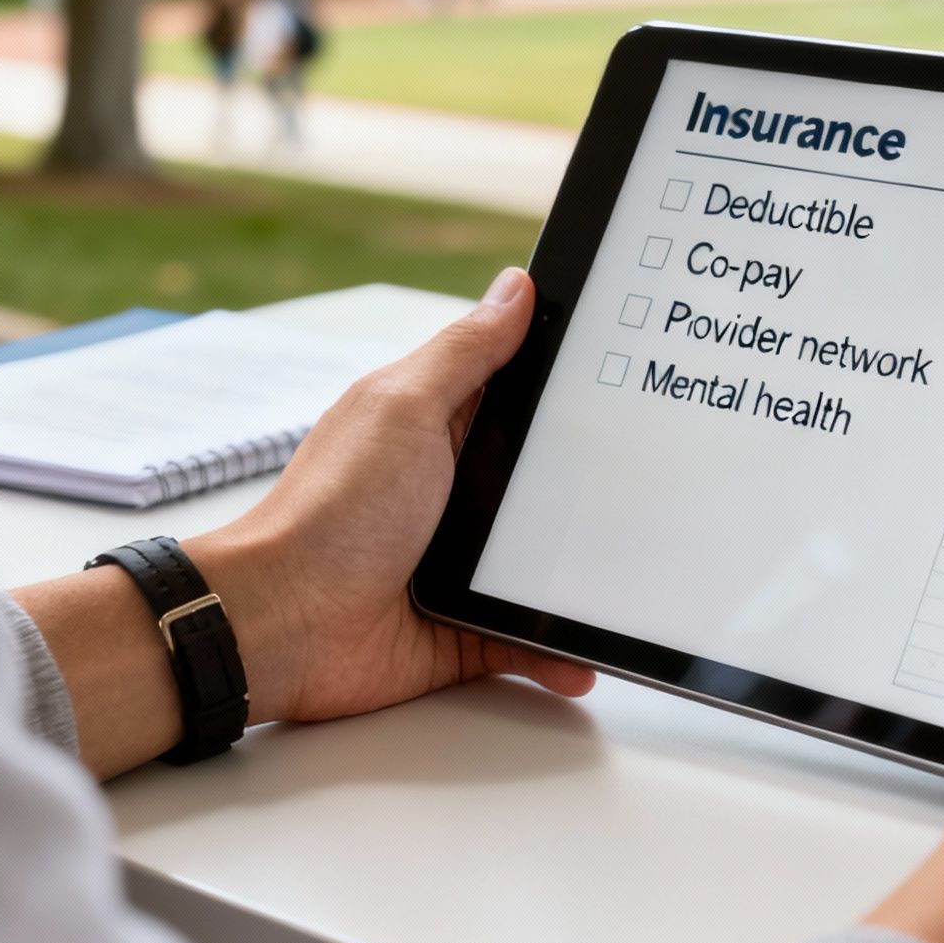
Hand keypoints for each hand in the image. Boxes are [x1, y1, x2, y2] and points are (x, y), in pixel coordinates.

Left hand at [189, 268, 595, 726]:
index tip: (635, 376)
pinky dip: (557, 653)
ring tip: (635, 580)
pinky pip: (528, 639)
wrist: (283, 624)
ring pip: (547, 565)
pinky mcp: (466, 627)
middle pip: (548, 483)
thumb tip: (514, 286)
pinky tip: (585, 656)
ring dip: (584, 578)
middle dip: (597, 490)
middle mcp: (454, 493)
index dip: (573, 385)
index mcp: (439, 429)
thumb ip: (466, 352)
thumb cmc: (331, 511)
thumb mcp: (405, 409)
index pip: (521, 394)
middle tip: (661, 485)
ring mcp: (462, 563)